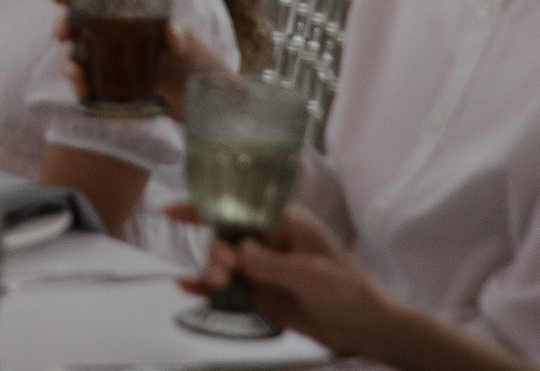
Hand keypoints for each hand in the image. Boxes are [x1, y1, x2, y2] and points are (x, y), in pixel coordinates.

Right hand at [50, 0, 231, 121]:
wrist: (211, 104)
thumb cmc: (205, 66)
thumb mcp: (196, 46)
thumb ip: (183, 37)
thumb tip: (172, 34)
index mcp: (134, 21)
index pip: (99, 1)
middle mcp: (120, 40)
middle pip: (80, 27)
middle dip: (64, 26)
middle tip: (61, 33)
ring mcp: (116, 66)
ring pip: (80, 58)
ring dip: (69, 62)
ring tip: (74, 72)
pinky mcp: (117, 92)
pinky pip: (91, 88)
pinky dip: (82, 89)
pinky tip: (82, 93)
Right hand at [167, 204, 401, 358]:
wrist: (371, 330)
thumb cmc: (351, 293)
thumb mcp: (312, 276)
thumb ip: (272, 264)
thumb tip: (238, 251)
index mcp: (285, 224)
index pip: (238, 210)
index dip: (203, 208)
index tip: (168, 211)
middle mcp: (269, 243)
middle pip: (225, 240)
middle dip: (215, 254)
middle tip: (223, 275)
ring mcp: (264, 271)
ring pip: (223, 265)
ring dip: (211, 273)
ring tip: (214, 286)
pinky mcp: (262, 296)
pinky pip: (230, 289)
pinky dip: (208, 289)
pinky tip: (189, 289)